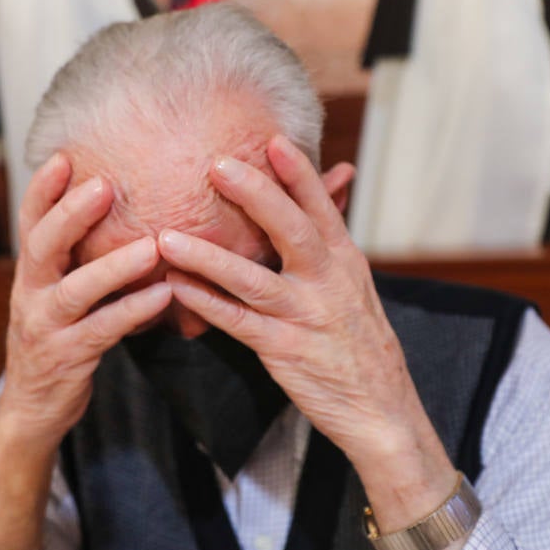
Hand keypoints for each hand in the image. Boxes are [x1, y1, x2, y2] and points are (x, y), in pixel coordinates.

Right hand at [0, 154, 172, 452]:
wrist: (32, 408)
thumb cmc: (57, 338)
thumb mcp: (57, 293)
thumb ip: (78, 258)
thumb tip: (119, 210)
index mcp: (30, 272)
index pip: (29, 221)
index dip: (42, 189)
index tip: (64, 155)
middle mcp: (30, 294)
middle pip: (42, 246)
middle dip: (70, 215)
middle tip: (104, 185)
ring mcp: (45, 327)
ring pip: (75, 291)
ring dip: (114, 266)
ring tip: (152, 246)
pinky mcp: (65, 358)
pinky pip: (102, 330)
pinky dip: (133, 311)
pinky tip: (164, 295)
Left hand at [156, 136, 455, 519]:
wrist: (383, 410)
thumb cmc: (360, 341)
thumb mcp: (355, 282)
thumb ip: (334, 232)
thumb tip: (339, 176)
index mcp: (345, 260)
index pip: (321, 206)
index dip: (298, 172)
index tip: (272, 138)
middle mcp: (328, 282)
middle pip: (291, 229)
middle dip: (256, 194)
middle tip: (216, 164)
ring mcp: (306, 316)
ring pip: (254, 278)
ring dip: (208, 255)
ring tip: (167, 235)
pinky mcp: (285, 351)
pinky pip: (238, 323)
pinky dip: (206, 302)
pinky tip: (175, 285)